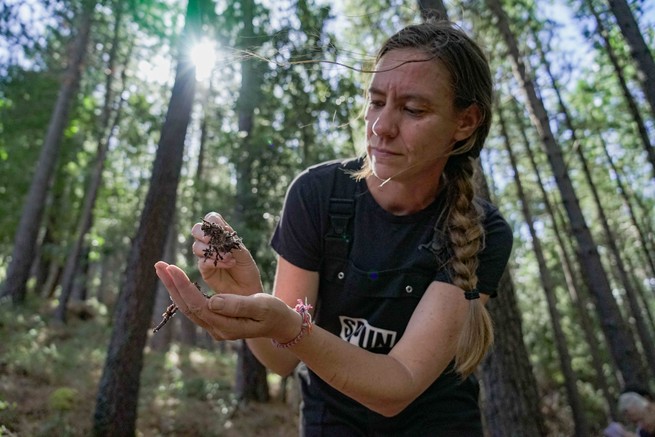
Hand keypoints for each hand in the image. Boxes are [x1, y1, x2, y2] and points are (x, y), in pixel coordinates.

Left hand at [154, 262, 300, 342]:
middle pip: (187, 307)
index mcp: (226, 326)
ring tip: (163, 269)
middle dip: (172, 285)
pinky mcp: (216, 322)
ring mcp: (215, 328)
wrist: (281, 325)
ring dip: (174, 288)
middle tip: (159, 264)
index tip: (172, 267)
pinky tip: (177, 282)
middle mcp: (216, 330)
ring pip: (188, 308)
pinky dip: (184, 293)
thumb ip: (238, 305)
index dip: (183, 286)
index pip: (198, 304)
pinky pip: (195, 307)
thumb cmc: (274, 312)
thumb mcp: (261, 306)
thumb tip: (213, 301)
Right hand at [191, 212, 262, 294]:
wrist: (248, 290)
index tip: (221, 229)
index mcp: (222, 235)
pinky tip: (228, 263)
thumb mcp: (243, 253)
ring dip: (212, 250)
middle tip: (212, 240)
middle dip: (203, 233)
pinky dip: (215, 261)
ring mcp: (206, 256)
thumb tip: (219, 229)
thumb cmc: (247, 270)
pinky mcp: (204, 270)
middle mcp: (211, 244)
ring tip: (229, 257)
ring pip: (197, 246)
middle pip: (197, 230)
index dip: (212, 221)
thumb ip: (231, 242)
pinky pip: (203, 262)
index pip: (211, 219)